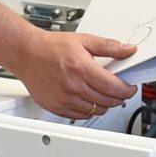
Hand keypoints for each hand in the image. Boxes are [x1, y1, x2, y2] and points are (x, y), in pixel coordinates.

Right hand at [6, 27, 136, 120]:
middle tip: (118, 90)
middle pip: (108, 101)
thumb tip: (127, 50)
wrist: (26, 54)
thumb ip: (108, 46)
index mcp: (82, 69)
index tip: (129, 88)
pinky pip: (80, 116)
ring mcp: (65, 99)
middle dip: (118, 97)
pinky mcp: (56, 107)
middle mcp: (74, 86)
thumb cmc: (50, 47)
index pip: (114, 88)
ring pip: (96, 111)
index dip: (127, 90)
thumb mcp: (83, 40)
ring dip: (104, 104)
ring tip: (102, 94)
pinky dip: (88, 110)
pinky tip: (87, 99)